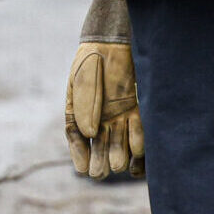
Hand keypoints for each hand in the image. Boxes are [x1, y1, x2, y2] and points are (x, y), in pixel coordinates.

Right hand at [66, 0, 142, 178]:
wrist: (112, 42)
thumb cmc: (92, 61)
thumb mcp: (83, 82)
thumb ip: (85, 106)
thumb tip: (91, 134)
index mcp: (78, 114)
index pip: (77, 140)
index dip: (79, 156)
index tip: (83, 169)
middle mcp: (98, 119)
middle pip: (99, 148)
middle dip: (100, 161)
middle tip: (101, 171)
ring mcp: (117, 116)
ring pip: (118, 144)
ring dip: (118, 155)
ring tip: (118, 164)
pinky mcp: (134, 110)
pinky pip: (136, 131)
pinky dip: (136, 141)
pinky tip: (136, 152)